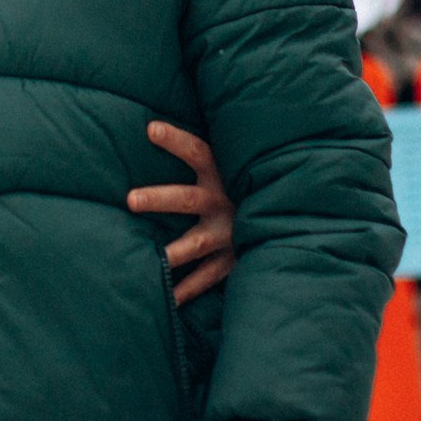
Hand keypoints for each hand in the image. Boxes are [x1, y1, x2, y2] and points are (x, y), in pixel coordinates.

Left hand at [128, 121, 234, 304]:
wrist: (291, 214)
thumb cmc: (245, 181)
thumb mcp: (233, 159)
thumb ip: (201, 148)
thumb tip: (156, 120)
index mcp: (223, 172)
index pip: (197, 150)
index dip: (175, 140)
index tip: (150, 129)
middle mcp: (224, 202)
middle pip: (187, 198)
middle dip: (160, 199)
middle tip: (130, 200)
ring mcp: (228, 234)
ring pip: (195, 245)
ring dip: (171, 254)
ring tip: (150, 261)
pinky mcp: (232, 259)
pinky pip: (206, 278)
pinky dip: (186, 290)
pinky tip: (165, 299)